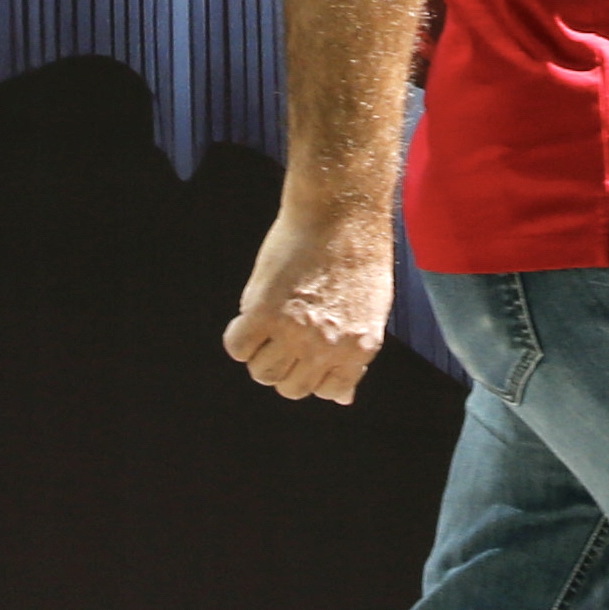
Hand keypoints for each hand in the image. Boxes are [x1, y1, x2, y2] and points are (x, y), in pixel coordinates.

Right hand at [223, 201, 393, 400]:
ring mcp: (295, 331)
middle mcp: (327, 347)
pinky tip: (252, 312)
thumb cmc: (357, 255)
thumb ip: (355, 355)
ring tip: (269, 320)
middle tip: (284, 332)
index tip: (306, 349)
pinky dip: (239, 336)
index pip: (327, 391)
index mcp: (358, 349)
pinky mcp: (264, 311)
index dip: (313, 371)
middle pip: (291, 387)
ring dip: (261, 352)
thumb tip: (343, 399)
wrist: (340, 210)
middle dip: (285, 365)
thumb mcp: (371, 310)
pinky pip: (238, 346)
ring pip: (263, 372)